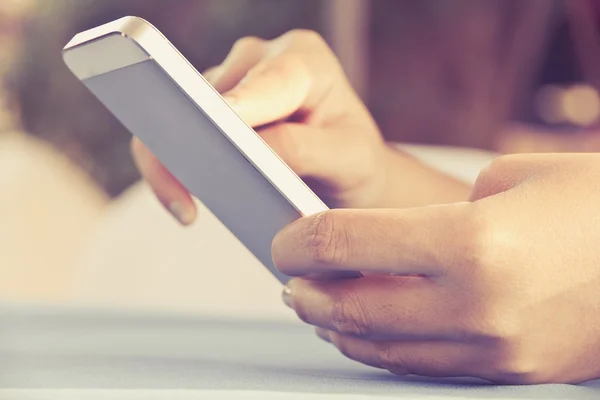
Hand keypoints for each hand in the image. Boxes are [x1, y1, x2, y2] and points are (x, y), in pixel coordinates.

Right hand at [131, 30, 469, 224]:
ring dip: (177, 162)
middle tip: (189, 190)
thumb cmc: (354, 162)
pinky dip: (171, 170)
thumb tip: (251, 151)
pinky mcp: (209, 114)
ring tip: (185, 209)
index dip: (239, 105)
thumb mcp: (349, 159)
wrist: (345, 179)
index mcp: (301, 59)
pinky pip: (173, 135)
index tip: (221, 128)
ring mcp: (229, 86)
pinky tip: (184, 205)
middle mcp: (259, 62)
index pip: (265, 79)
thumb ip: (305, 149)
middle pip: (210, 94)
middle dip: (197, 140)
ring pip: (181, 113)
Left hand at [273, 153, 599, 383]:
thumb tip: (391, 242)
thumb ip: (439, 213)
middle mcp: (476, 306)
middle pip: (351, 307)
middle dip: (306, 289)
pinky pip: (419, 365)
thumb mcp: (513, 178)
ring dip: (334, 326)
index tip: (283, 238)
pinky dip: (377, 348)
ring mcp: (492, 349)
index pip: (347, 245)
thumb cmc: (593, 205)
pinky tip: (362, 331)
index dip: (300, 241)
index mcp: (473, 243)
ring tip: (313, 303)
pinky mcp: (505, 371)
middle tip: (288, 273)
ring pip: (379, 347)